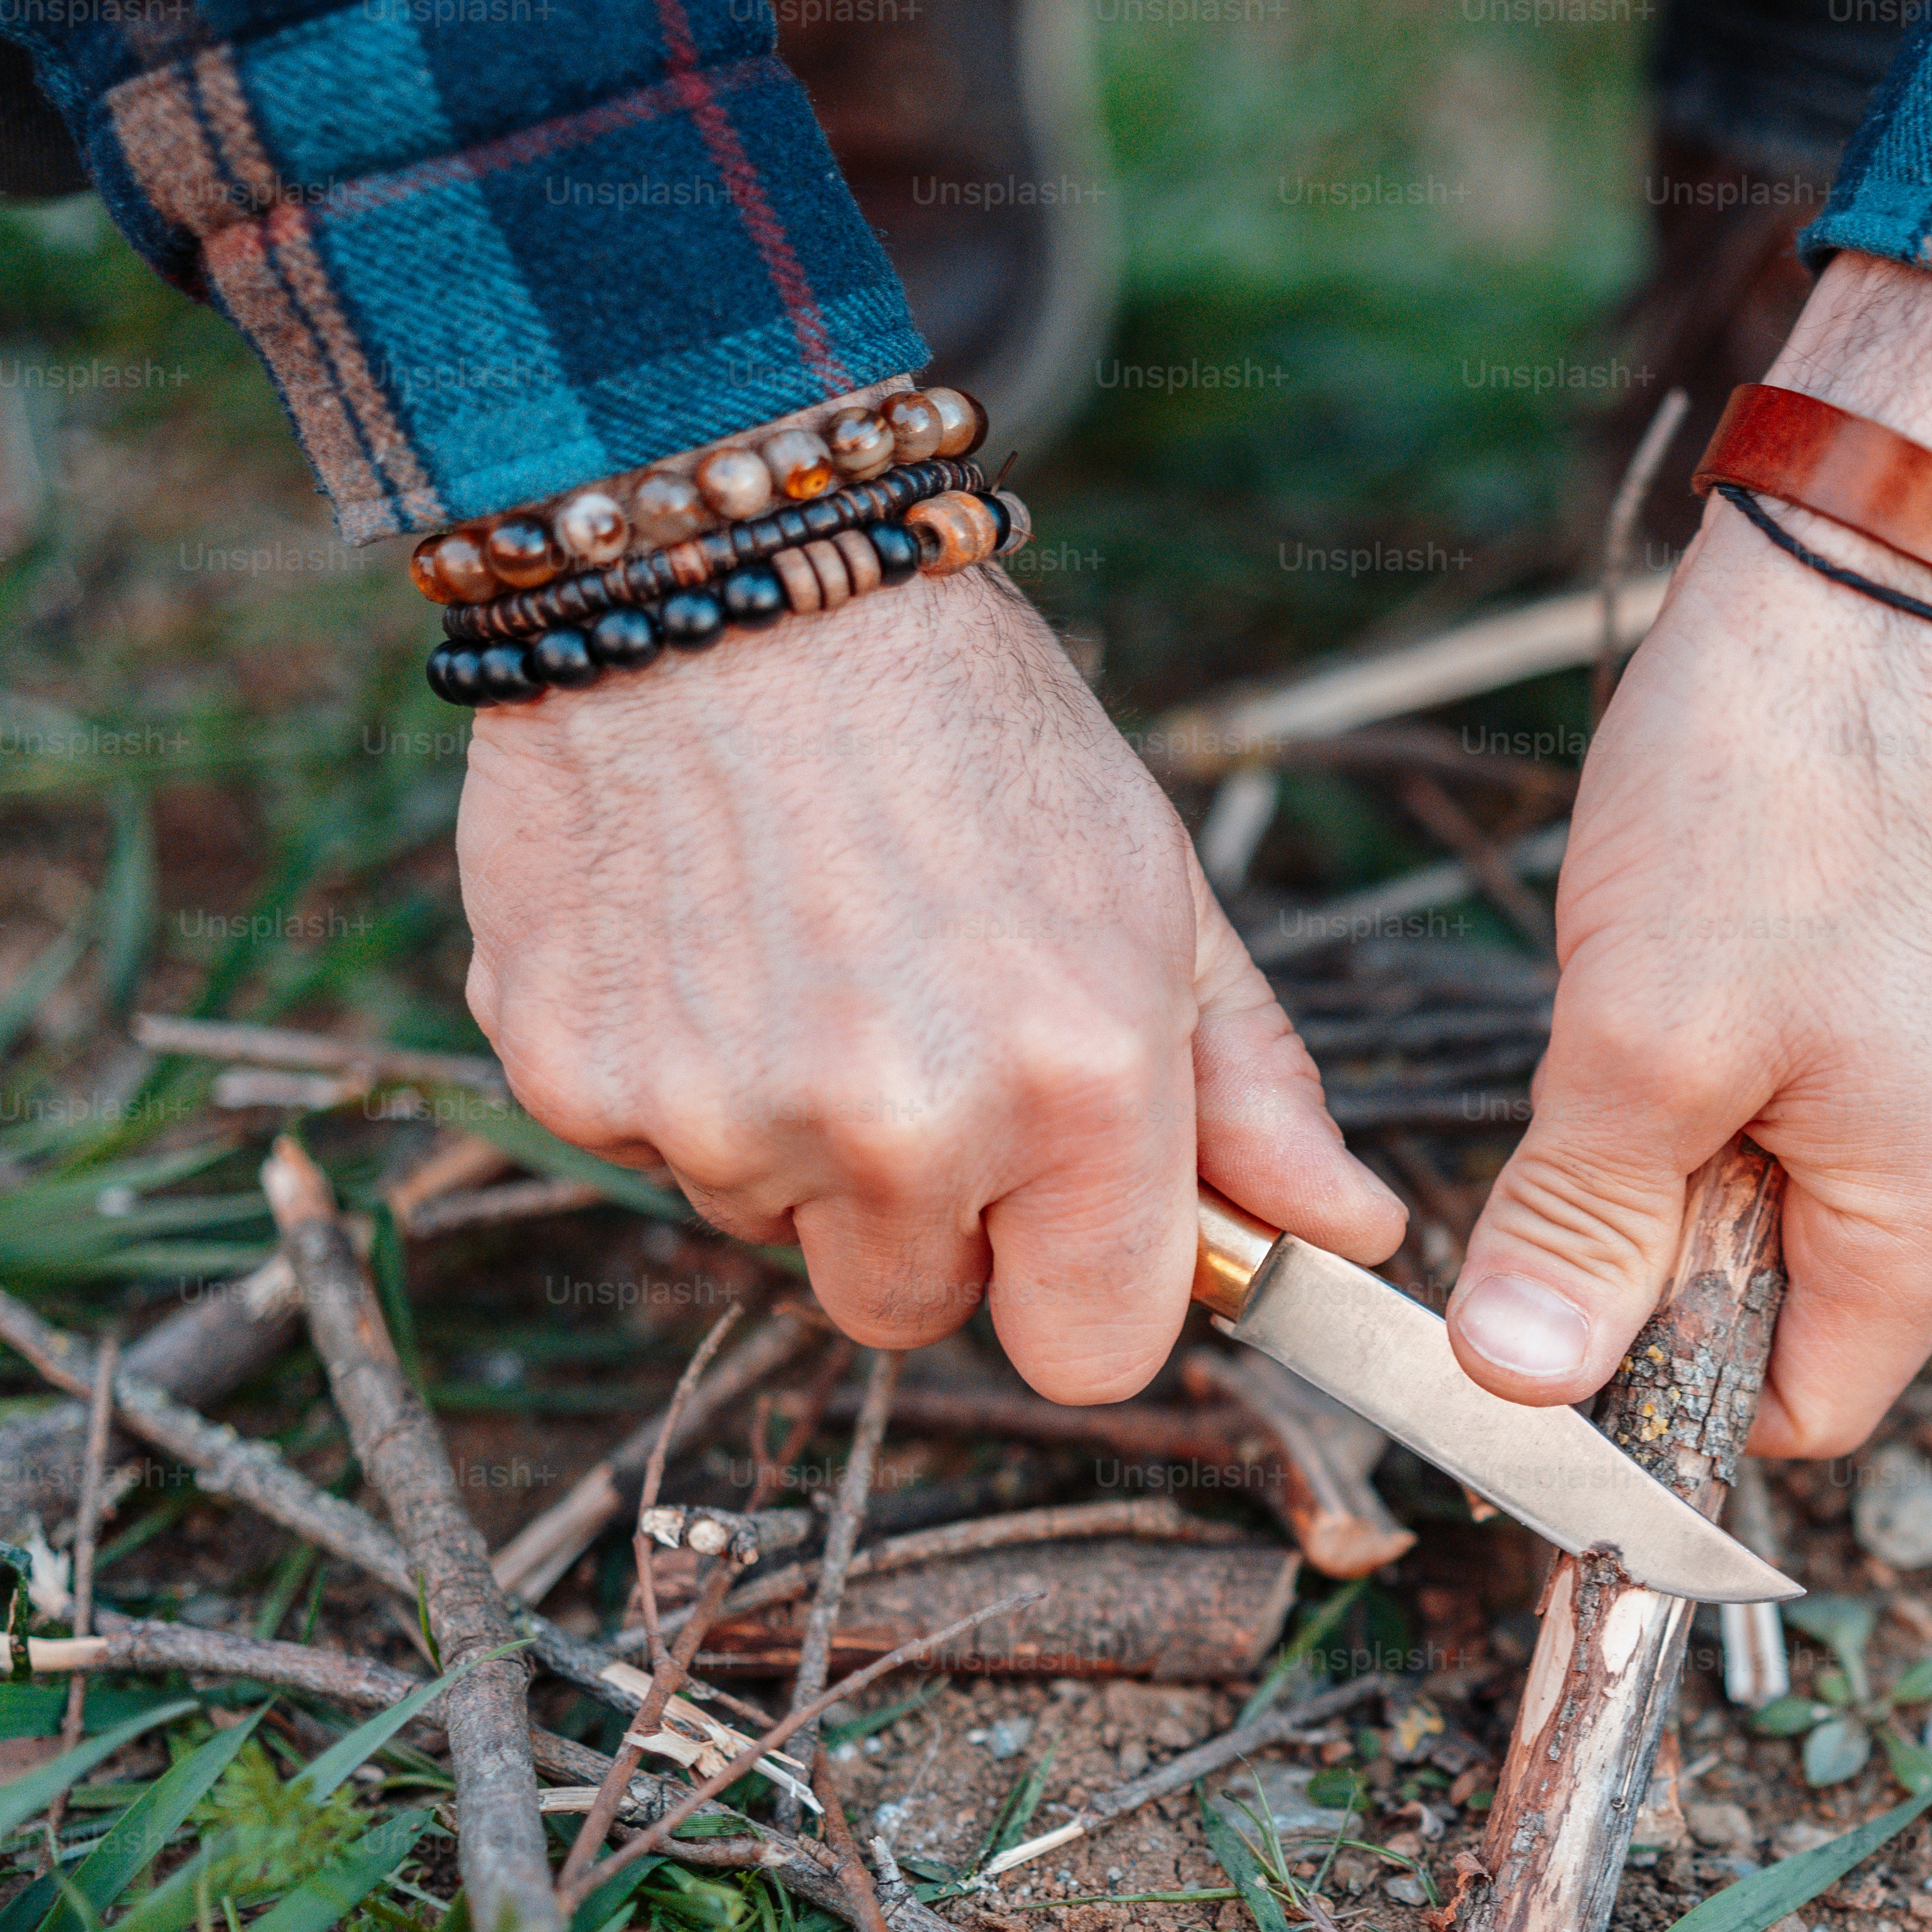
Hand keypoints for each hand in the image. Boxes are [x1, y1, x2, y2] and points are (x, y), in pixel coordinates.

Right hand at [456, 565, 1403, 1400]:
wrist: (728, 575)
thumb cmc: (961, 726)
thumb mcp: (1154, 891)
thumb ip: (1254, 1093)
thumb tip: (1354, 1236)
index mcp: (1077, 1084)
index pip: (1091, 1356)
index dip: (1076, 1288)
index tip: (1058, 1216)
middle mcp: (901, 1126)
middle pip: (914, 1310)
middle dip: (927, 1216)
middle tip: (918, 1037)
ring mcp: (726, 1114)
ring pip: (773, 1228)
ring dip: (794, 1138)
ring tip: (805, 956)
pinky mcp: (577, 1080)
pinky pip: (652, 1154)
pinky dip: (674, 1072)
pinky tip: (704, 935)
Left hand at [1444, 255, 1931, 1454]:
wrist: (1870, 575)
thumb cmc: (1776, 802)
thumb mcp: (1639, 1048)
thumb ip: (1579, 1232)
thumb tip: (1513, 1387)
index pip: (1791, 1412)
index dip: (1655, 1398)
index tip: (1535, 1329)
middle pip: (1774, 1307)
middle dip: (1651, 1253)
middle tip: (1575, 1126)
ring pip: (1762, 1193)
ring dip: (1664, 1143)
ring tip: (1626, 1020)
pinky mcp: (1904, 994)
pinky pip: (1782, 1096)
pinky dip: (1699, 1067)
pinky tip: (1663, 965)